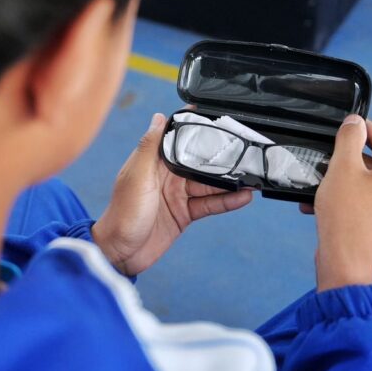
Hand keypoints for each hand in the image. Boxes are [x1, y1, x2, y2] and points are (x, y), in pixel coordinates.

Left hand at [93, 113, 253, 276]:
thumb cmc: (122, 214)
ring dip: (229, 180)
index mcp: (153, 161)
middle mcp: (166, 175)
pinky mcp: (184, 214)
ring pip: (208, 183)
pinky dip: (226, 201)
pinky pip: (209, 204)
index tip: (218, 117)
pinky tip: (243, 197)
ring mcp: (177, 195)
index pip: (178, 138)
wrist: (119, 253)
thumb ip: (149, 147)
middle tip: (246, 149)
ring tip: (252, 174)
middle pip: (199, 161)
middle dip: (221, 156)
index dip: (196, 128)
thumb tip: (158, 117)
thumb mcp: (136, 176)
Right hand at [310, 115, 371, 290]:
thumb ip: (350, 137)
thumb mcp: (343, 167)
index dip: (361, 129)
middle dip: (350, 162)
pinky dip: (353, 200)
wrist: (345, 261)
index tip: (346, 125)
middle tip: (329, 162)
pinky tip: (329, 203)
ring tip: (324, 186)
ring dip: (348, 182)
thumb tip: (356, 122)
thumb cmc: (346, 216)